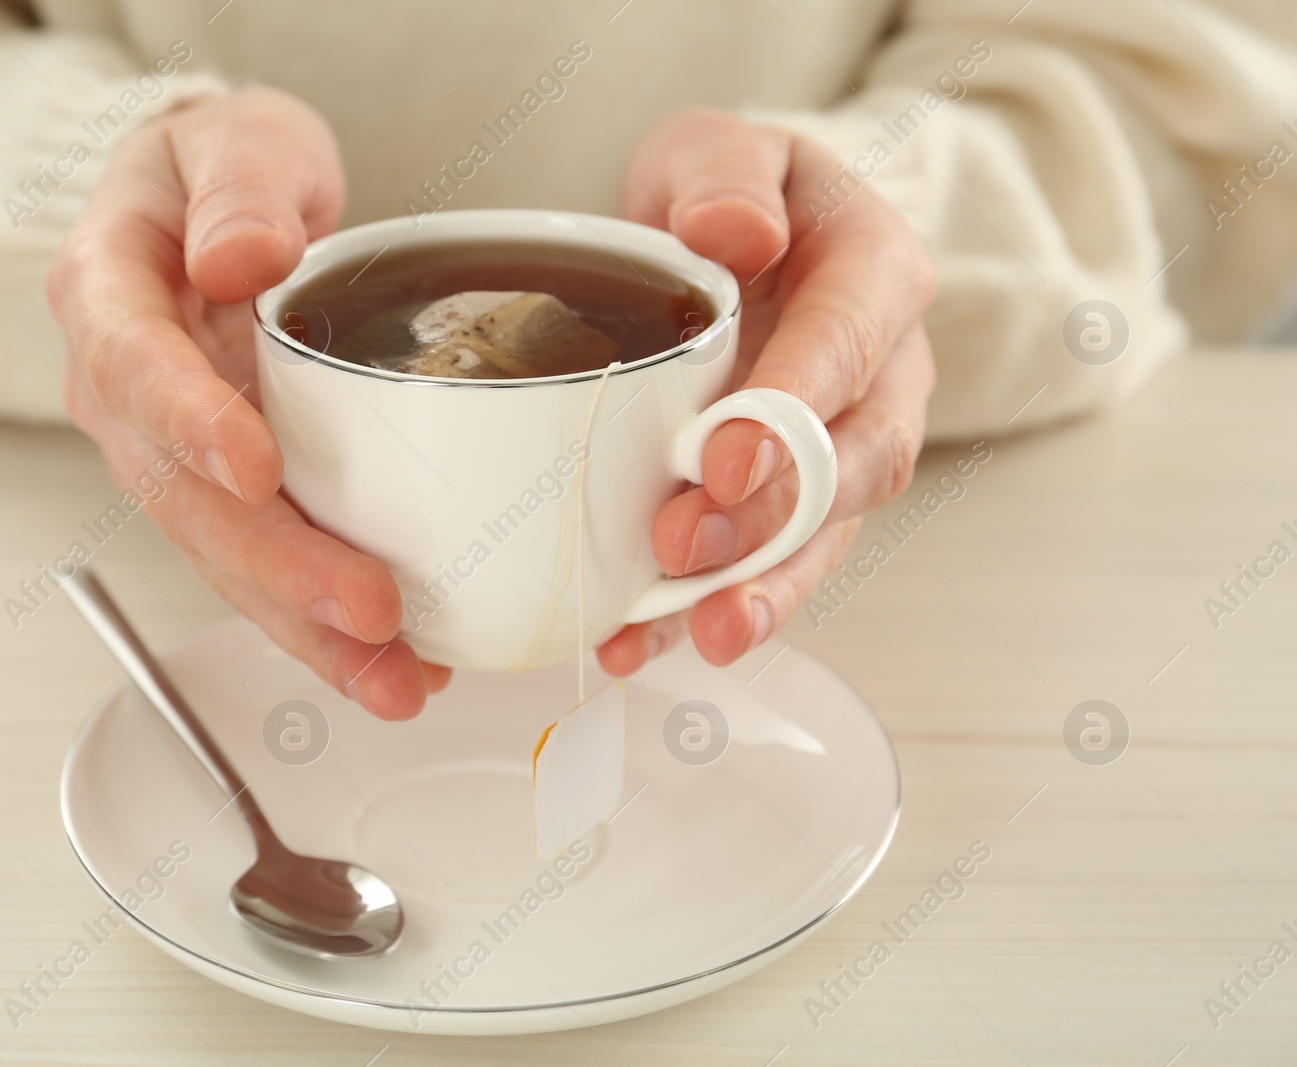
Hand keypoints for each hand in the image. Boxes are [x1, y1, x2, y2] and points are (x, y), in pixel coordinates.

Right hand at [47, 87, 447, 719]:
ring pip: (223, 556)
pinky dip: (322, 621)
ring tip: (391, 680)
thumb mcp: (237, 139)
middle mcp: (125, 392)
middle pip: (183, 497)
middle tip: (368, 612)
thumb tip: (237, 254)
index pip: (136, 365)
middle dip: (275, 565)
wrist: (216, 208)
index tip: (257, 468)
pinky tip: (392, 662)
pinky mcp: (225, 492)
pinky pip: (263, 565)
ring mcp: (172, 454)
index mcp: (108, 295)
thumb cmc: (221, 170)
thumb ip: (240, 186)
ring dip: (305, 627)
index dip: (191, 422)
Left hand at [603, 109, 936, 673]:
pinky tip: (641, 643)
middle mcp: (882, 374)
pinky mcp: (796, 501)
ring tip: (697, 635)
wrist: (735, 243)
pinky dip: (704, 609)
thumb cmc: (728, 196)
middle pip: (851, 461)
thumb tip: (734, 232)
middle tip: (684, 546)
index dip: (792, 411)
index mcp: (875, 275)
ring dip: (759, 589)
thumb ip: (727, 176)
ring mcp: (845, 446)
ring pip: (824, 534)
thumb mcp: (719, 150)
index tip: (723, 460)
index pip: (847, 346)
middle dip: (771, 517)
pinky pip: (768, 565)